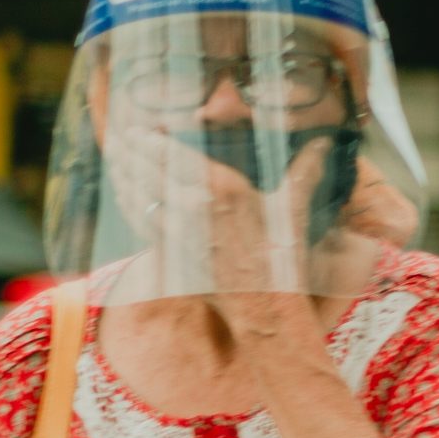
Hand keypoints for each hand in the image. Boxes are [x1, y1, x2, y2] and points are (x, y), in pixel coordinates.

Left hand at [106, 129, 330, 300]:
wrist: (264, 308)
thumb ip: (304, 170)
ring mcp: (177, 232)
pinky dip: (129, 205)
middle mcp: (193, 205)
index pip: (171, 154)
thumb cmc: (282, 257)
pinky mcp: (170, 255)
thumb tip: (324, 143)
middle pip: (147, 171)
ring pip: (138, 196)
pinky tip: (125, 195)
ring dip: (122, 176)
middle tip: (115, 139)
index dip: (147, 140)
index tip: (135, 129)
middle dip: (127, 153)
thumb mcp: (295, 208)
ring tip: (114, 160)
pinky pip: (141, 223)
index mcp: (222, 186)